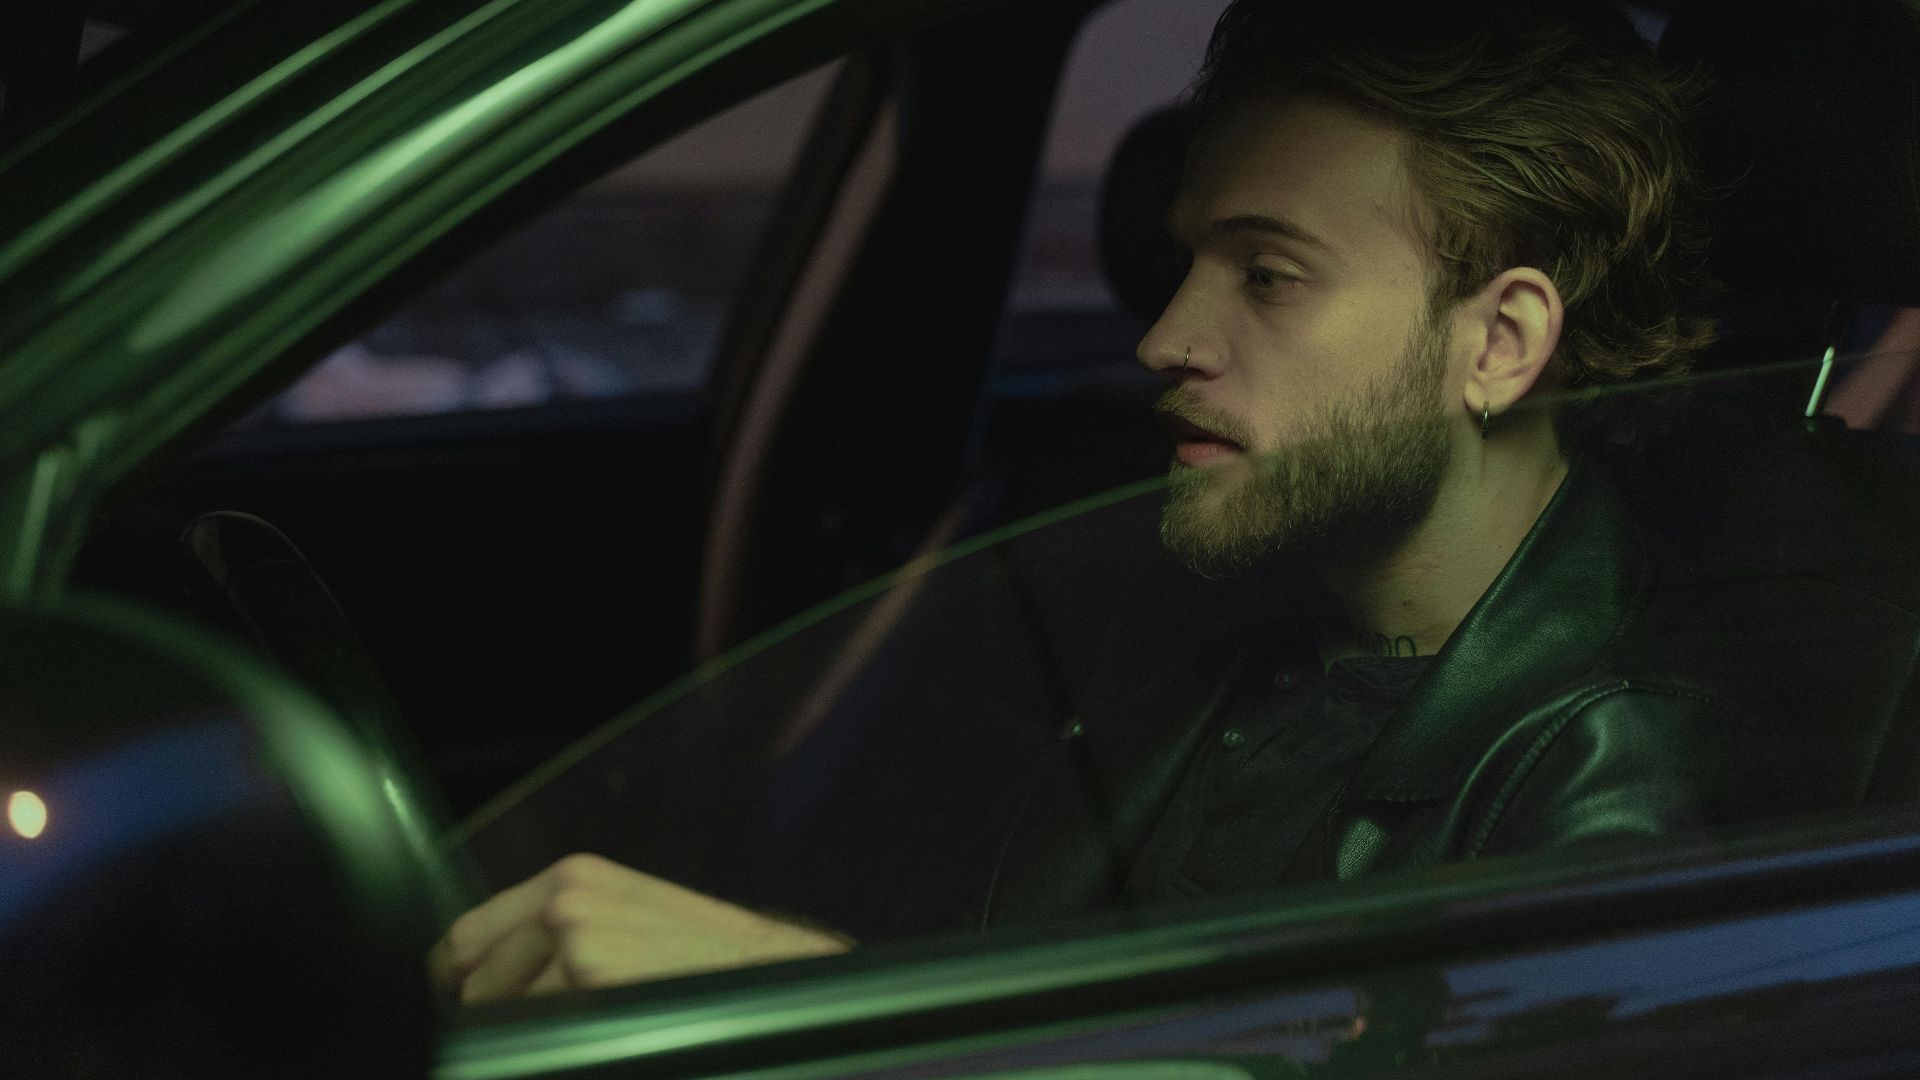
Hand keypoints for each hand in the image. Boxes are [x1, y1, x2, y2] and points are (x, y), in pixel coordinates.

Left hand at [428, 853, 852, 1002]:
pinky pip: (533, 1033)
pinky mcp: (592, 979)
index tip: (462, 1008)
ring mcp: (577, 940)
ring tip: (583, 1032)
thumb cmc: (702, 957)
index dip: (456, 982)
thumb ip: (556, 933)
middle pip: (473, 980)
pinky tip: (595, 1040)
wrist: (773, 969)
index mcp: (572, 878)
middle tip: (538, 1031)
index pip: (467, 934)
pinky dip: (553, 1045)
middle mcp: (567, 901)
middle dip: (490, 1017)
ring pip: (500, 1015)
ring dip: (529, 1035)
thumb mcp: (626, 918)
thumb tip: (483, 978)